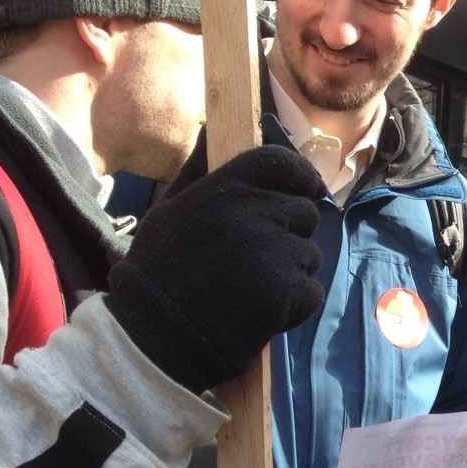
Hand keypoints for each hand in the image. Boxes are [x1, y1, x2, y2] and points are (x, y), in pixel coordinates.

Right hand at [106, 145, 324, 393]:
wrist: (155, 339)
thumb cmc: (160, 275)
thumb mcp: (170, 211)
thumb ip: (200, 170)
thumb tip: (214, 128)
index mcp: (221, 189)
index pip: (280, 162)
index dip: (300, 175)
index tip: (306, 189)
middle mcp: (250, 212)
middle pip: (304, 213)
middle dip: (290, 236)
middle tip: (253, 262)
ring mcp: (271, 251)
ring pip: (309, 255)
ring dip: (289, 274)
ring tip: (246, 290)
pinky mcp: (286, 290)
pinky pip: (311, 292)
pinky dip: (293, 307)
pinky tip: (258, 314)